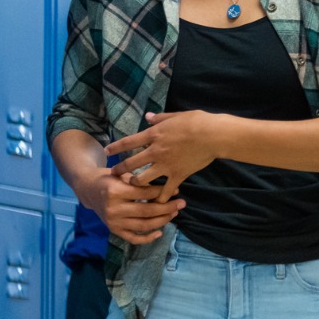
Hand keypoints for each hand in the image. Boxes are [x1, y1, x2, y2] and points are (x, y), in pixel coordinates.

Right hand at [77, 167, 184, 245]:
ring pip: (143, 225)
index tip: (176, 190)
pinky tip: (160, 233)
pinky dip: (147, 238)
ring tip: (174, 213)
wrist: (88, 189)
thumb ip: (140, 180)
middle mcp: (113, 209)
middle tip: (182, 203)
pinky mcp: (114, 230)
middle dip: (167, 208)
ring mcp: (113, 222)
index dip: (162, 191)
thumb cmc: (109, 178)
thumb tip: (167, 186)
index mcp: (115, 192)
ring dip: (162, 221)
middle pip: (146, 211)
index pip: (144, 193)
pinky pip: (133, 238)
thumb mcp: (122, 173)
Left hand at [105, 111, 219, 202]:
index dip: (115, 147)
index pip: (128, 142)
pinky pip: (166, 190)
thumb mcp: (175, 116)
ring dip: (136, 183)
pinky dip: (161, 198)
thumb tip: (148, 117)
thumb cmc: (196, 122)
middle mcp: (154, 152)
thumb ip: (159, 118)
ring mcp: (165, 165)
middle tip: (113, 174)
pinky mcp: (177, 175)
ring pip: (143, 179)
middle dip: (120, 169)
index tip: (107, 152)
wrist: (211, 135)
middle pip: (130, 163)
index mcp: (153, 135)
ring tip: (134, 185)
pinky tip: (158, 203)